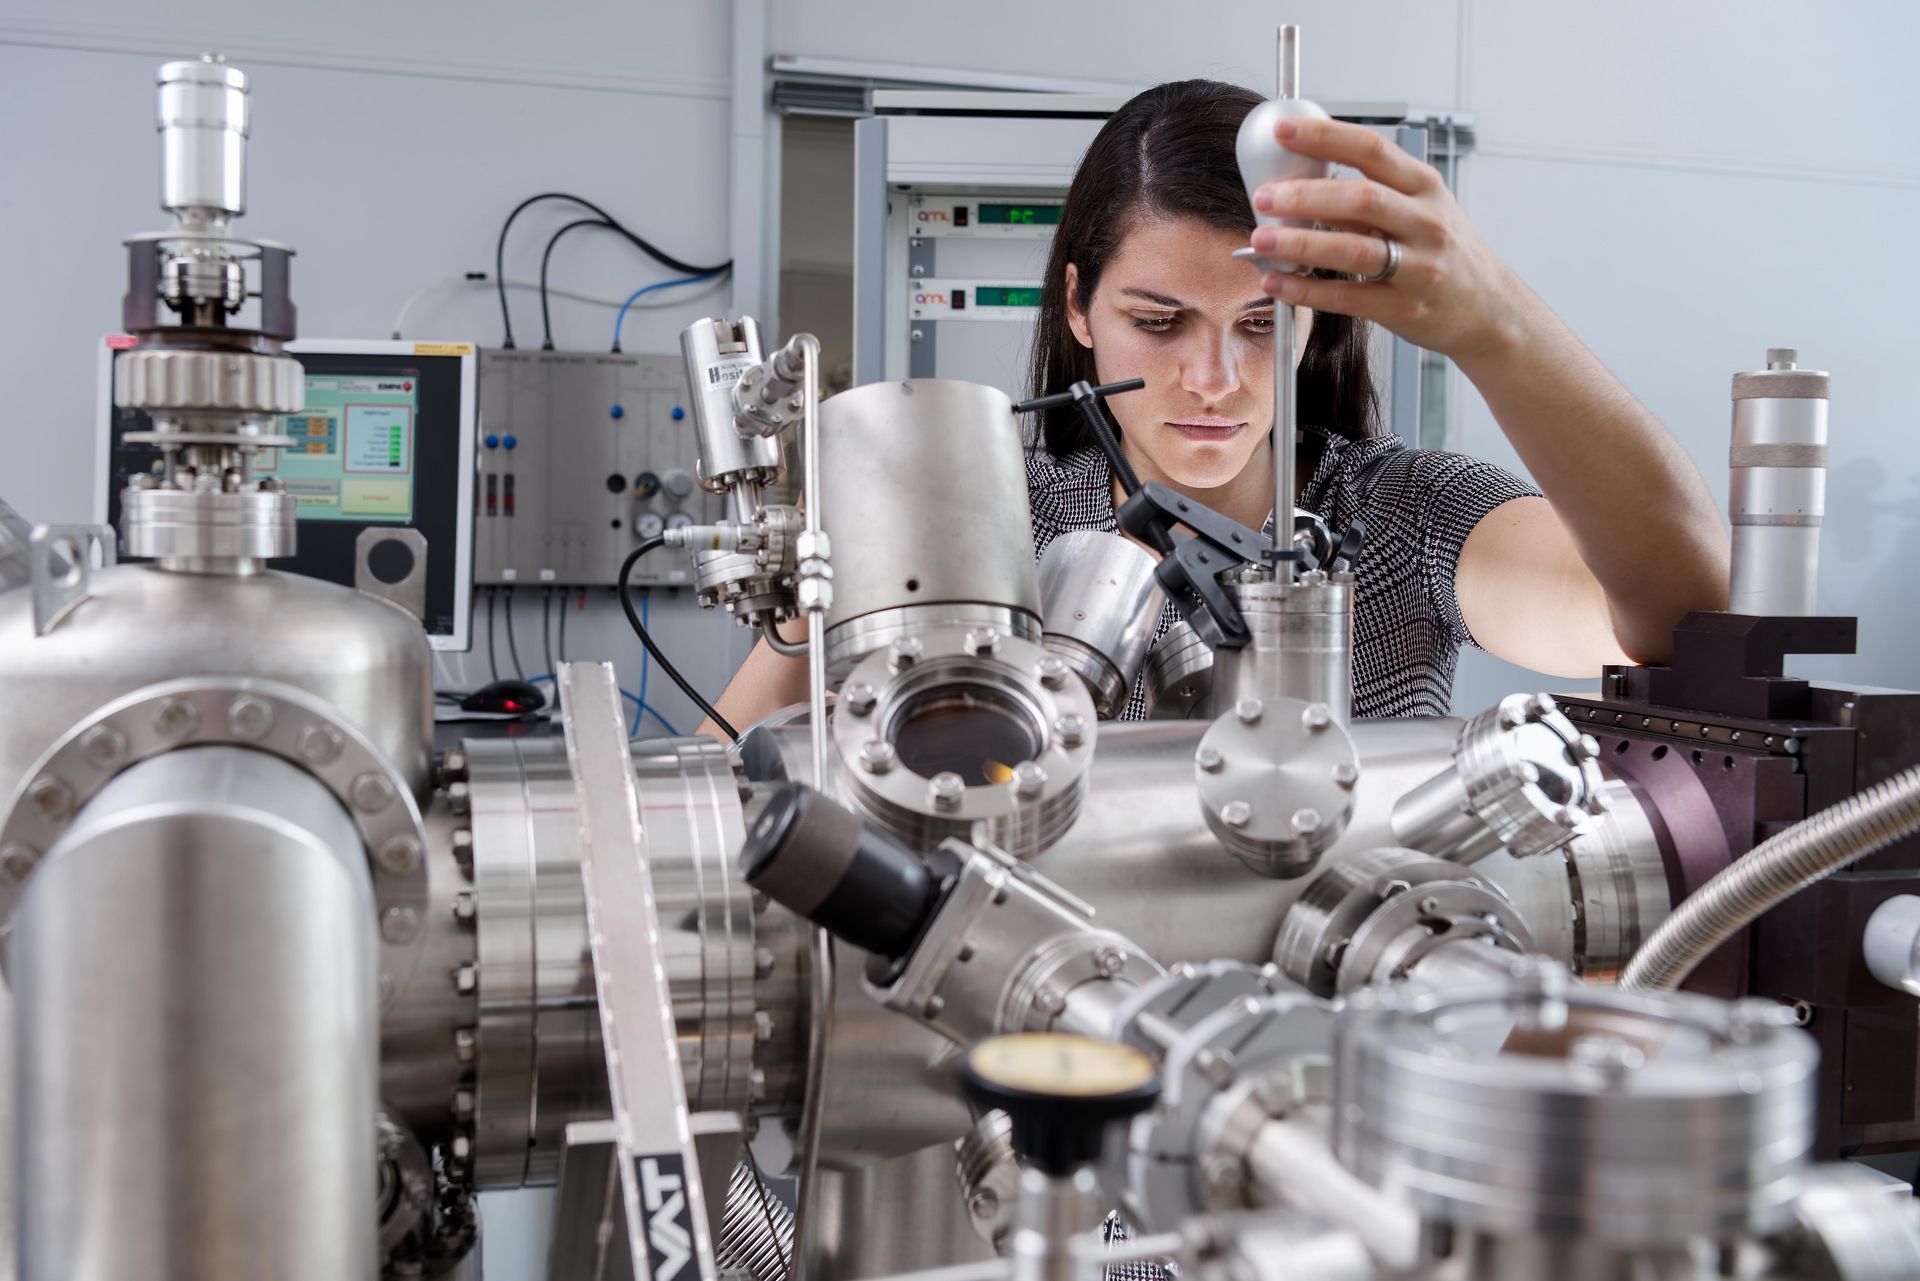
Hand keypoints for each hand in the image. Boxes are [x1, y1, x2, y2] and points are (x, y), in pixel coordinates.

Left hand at [1248, 116, 1538, 363]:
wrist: (1489, 308)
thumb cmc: (1445, 253)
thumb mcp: (1422, 209)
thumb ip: (1372, 195)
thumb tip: (1300, 181)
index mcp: (1423, 186)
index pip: (1372, 150)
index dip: (1325, 137)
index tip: (1284, 131)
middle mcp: (1424, 222)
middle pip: (1360, 199)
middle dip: (1305, 196)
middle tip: (1264, 196)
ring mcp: (1417, 267)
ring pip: (1353, 250)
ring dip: (1300, 245)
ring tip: (1261, 240)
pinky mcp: (1404, 307)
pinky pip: (1348, 298)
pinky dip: (1307, 291)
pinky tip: (1278, 284)